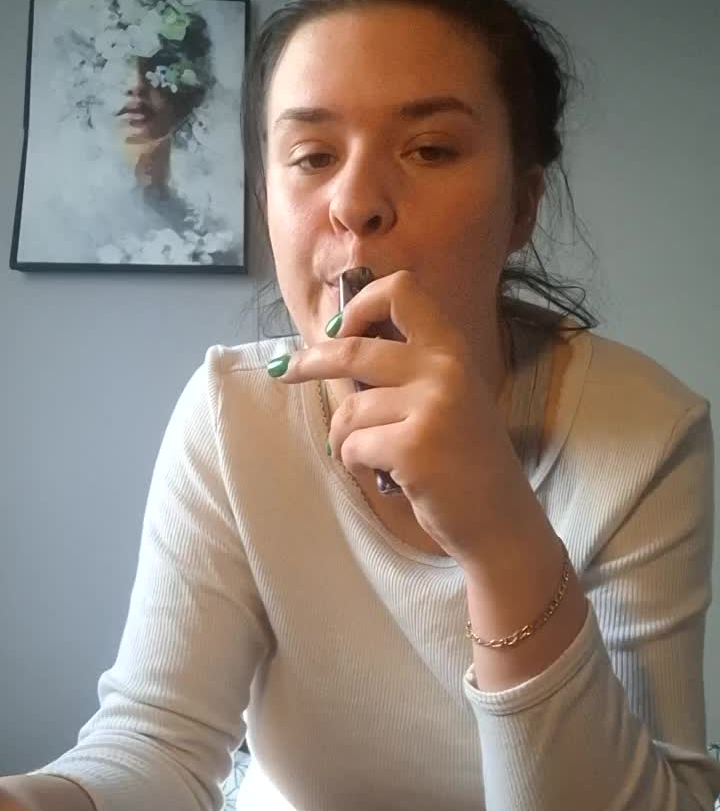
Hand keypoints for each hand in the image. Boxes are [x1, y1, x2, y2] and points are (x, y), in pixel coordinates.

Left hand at [275, 270, 535, 565]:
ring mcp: (430, 407)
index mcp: (452, 350)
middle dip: (310, 361)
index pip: (401, 291)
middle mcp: (443, 370)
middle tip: (285, 369)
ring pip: (349, 409)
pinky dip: (354, 463)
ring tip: (369, 456)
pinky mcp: (412, 448)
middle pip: (352, 348)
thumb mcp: (449, 398)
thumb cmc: (465, 461)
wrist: (499, 519)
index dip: (360, 305)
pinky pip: (352, 446)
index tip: (338, 330)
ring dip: (344, 438)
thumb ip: (409, 370)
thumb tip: (337, 348)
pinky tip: (383, 475)